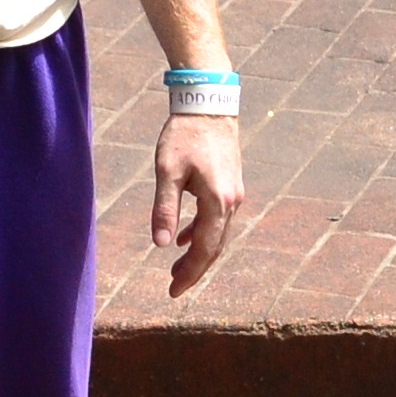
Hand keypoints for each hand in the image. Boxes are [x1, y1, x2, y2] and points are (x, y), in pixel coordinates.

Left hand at [153, 110, 243, 296]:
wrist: (209, 105)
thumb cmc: (184, 136)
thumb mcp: (167, 172)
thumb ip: (165, 209)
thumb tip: (161, 245)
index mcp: (218, 202)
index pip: (205, 248)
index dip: (190, 273)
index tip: (173, 291)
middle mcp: (232, 202)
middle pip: (215, 246)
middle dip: (195, 268)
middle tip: (173, 286)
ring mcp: (234, 194)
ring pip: (217, 233)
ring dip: (198, 252)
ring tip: (177, 268)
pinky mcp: (230, 185)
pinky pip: (218, 218)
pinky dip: (202, 232)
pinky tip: (185, 238)